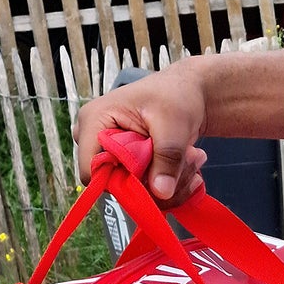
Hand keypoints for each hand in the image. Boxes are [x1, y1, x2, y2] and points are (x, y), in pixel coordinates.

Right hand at [73, 65, 209, 201]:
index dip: (120, 183)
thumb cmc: (175, 95)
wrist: (188, 90)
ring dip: (164, 184)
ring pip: (129, 188)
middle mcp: (94, 138)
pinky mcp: (123, 160)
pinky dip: (165, 183)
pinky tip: (187, 165)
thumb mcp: (174, 124)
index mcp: (94, 120)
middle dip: (150, 184)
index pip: (91, 170)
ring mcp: (108, 150)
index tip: (155, 181)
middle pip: (111, 182)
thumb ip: (167, 157)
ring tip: (192, 159)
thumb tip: (161, 193)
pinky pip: (138, 186)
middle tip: (188, 166)